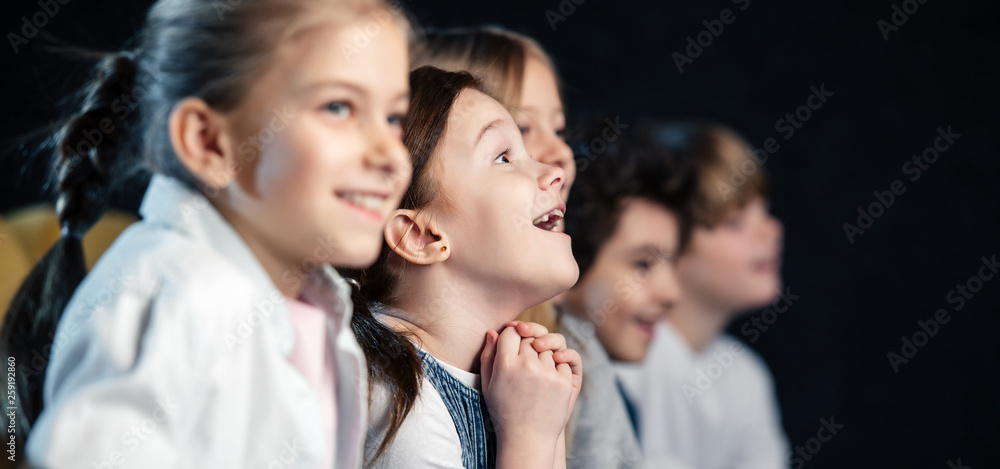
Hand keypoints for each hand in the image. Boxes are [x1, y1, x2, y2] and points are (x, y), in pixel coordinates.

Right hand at [480, 325, 573, 454]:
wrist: (526, 437)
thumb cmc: (504, 411)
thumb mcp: (489, 384)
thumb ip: (488, 356)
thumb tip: (492, 332)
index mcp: (505, 364)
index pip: (511, 332)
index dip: (511, 334)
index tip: (511, 343)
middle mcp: (527, 365)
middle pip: (529, 337)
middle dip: (526, 343)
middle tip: (523, 359)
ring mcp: (547, 372)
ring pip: (547, 347)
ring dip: (542, 354)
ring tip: (534, 373)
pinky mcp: (563, 381)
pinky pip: (561, 360)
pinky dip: (555, 366)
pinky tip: (546, 380)